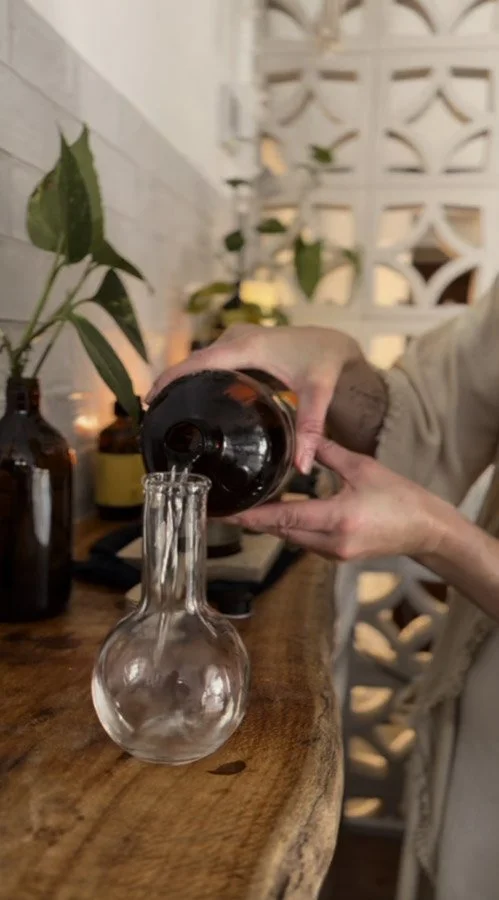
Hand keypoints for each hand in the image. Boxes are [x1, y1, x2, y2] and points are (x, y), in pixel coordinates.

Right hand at [146, 325, 361, 473]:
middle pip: (192, 362)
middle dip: (169, 384)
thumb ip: (310, 428)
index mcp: (248, 346)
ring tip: (163, 411)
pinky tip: (188, 399)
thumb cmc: (326, 363)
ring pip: (199, 362)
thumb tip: (301, 466)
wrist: (335, 343)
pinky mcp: (240, 347)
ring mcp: (236, 341)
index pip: (198, 362)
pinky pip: (209, 362)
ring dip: (180, 381)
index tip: (150, 401)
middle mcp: (237, 339)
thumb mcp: (319, 393)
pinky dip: (195, 378)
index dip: (170, 379)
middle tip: (151, 417)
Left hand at [229, 439, 445, 561]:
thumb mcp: (362, 468)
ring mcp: (335, 553)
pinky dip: (291, 528)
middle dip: (254, 520)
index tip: (225, 513)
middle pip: (281, 531)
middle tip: (226, 507)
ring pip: (291, 539)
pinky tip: (281, 515)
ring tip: (247, 507)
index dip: (251, 516)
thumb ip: (327, 452)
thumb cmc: (400, 497)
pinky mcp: (338, 557)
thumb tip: (302, 435)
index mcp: (337, 518)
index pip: (283, 518)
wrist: (426, 530)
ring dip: (272, 525)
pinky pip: (305, 543)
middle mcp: (332, 542)